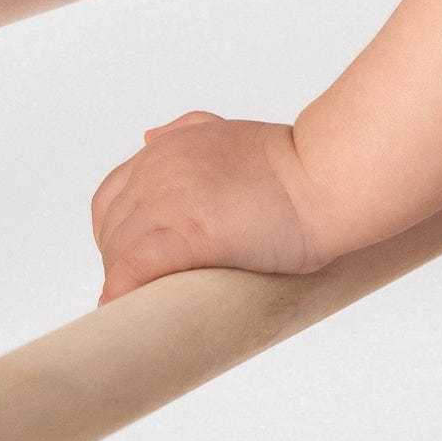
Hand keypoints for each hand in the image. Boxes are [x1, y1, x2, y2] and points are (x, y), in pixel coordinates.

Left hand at [88, 110, 326, 303]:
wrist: (330, 176)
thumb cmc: (295, 164)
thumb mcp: (229, 132)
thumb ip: (186, 131)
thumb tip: (147, 135)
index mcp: (163, 150)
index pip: (111, 201)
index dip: (121, 236)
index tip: (142, 259)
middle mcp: (156, 170)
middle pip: (113, 232)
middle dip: (125, 264)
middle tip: (153, 292)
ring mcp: (167, 201)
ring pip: (120, 254)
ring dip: (127, 285)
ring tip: (149, 310)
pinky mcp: (184, 235)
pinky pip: (134, 270)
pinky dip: (124, 292)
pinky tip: (128, 310)